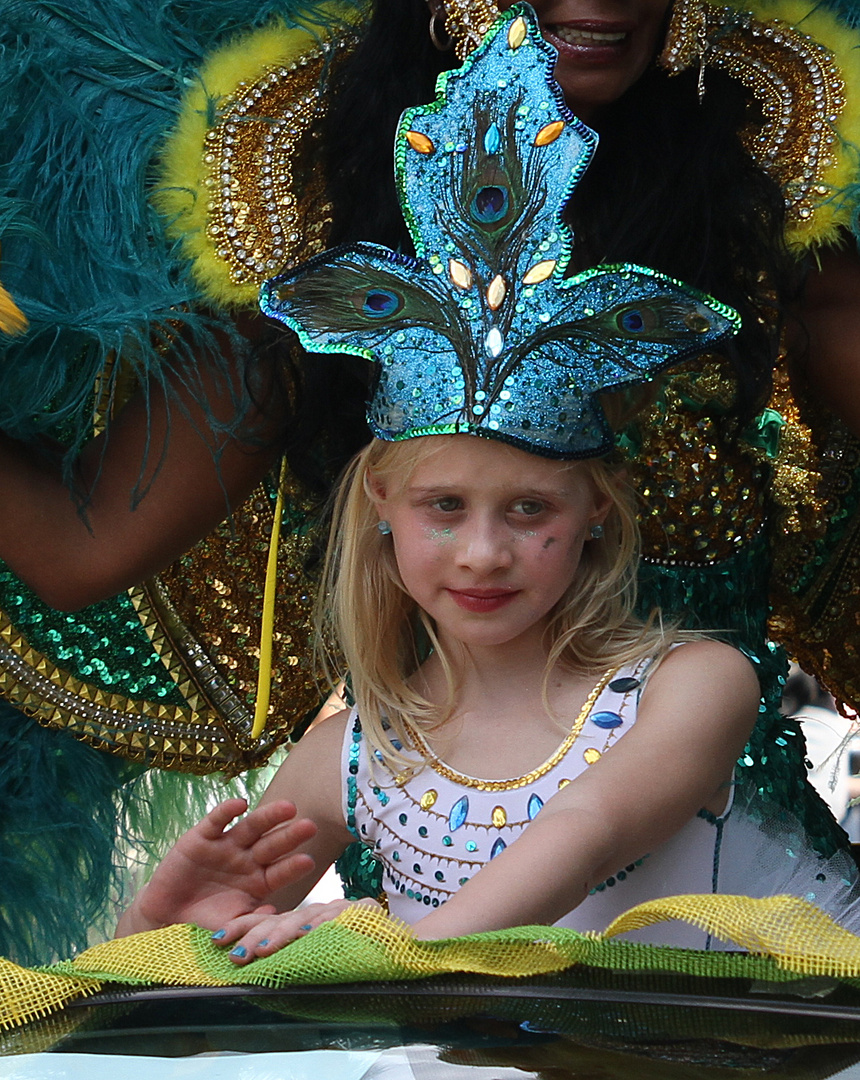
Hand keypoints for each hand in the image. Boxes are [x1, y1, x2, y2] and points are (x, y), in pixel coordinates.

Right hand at [116, 798, 316, 935]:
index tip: (309, 861)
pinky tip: (241, 803)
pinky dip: (227, 811)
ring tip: (288, 807)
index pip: (281, 872)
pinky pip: (216, 821)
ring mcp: (226, 847)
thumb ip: (251, 921)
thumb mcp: (230, 926)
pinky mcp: (202, 837)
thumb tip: (273, 914)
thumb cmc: (204, 924)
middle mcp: (247, 860)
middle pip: (273, 845)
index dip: (293, 866)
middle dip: (290, 836)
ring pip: (251, 827)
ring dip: (269, 816)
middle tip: (310, 827)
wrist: (165, 919)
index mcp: (259, 881)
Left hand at [211, 898, 382, 964]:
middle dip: (254, 933)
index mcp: (304, 921)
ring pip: (304, 920)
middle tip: (234, 953)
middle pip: (281, 920)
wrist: (404, 940)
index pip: (268, 921)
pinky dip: (322, 926)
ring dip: (281, 934)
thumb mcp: (318, 949)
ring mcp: (339, 911)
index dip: (243, 928)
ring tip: (261, 950)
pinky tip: (307, 934)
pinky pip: (338, 919)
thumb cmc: (361, 948)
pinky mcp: (362, 913)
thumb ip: (297, 948)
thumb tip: (258, 958)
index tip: (217, 941)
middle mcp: (318, 913)